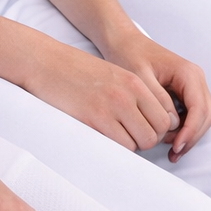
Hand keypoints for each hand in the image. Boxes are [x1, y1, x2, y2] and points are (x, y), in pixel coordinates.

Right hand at [22, 36, 177, 153]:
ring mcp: (111, 107)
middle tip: (128, 135)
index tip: (143, 129)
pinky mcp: (93, 119)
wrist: (46, 62)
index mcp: (134, 82)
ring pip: (139, 143)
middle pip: (155, 133)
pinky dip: (114, 148)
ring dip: (129, 145)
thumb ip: (134, 95)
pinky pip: (118, 146)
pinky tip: (101, 136)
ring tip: (113, 135)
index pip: (165, 117)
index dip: (156, 129)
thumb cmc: (77, 71)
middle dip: (145, 140)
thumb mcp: (114, 75)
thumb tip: (151, 122)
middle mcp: (127, 94)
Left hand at [100, 31, 210, 160]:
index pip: (200, 109)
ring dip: (189, 135)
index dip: (190, 131)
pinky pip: (192, 115)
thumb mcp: (139, 76)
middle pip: (206, 116)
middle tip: (173, 153)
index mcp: (188, 73)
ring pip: (202, 118)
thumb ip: (158, 98)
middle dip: (192, 136)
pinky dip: (184, 130)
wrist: (124, 43)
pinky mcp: (185, 93)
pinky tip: (169, 140)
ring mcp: (192, 86)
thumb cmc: (130, 55)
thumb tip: (171, 121)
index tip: (176, 146)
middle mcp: (195, 79)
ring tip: (170, 149)